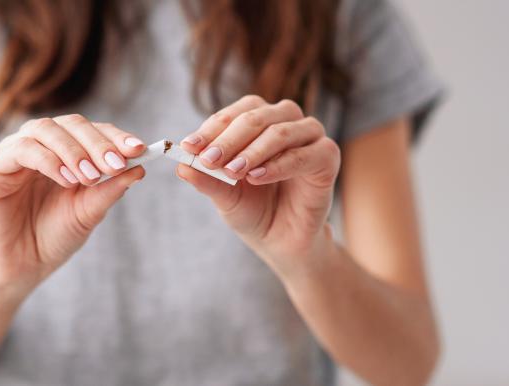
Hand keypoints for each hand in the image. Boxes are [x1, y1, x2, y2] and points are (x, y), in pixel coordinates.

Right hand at [0, 115, 146, 294]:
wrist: (24, 267)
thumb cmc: (56, 236)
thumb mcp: (90, 212)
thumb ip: (110, 189)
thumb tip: (140, 167)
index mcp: (66, 150)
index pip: (92, 130)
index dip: (115, 136)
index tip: (139, 149)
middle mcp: (40, 145)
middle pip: (70, 123)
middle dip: (97, 142)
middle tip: (115, 164)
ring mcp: (14, 154)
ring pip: (44, 129)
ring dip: (72, 150)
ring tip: (89, 177)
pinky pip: (20, 150)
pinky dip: (47, 160)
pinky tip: (65, 179)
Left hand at [177, 95, 340, 279]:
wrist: (281, 240)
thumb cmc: (253, 209)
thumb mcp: (223, 195)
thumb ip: (206, 179)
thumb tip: (181, 166)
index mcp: (258, 120)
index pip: (233, 114)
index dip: (210, 129)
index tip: (188, 147)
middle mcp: (285, 121)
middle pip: (255, 117)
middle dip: (228, 139)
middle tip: (209, 159)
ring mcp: (309, 137)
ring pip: (280, 132)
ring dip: (253, 151)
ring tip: (232, 172)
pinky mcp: (327, 158)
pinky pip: (303, 156)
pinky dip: (277, 166)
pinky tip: (256, 178)